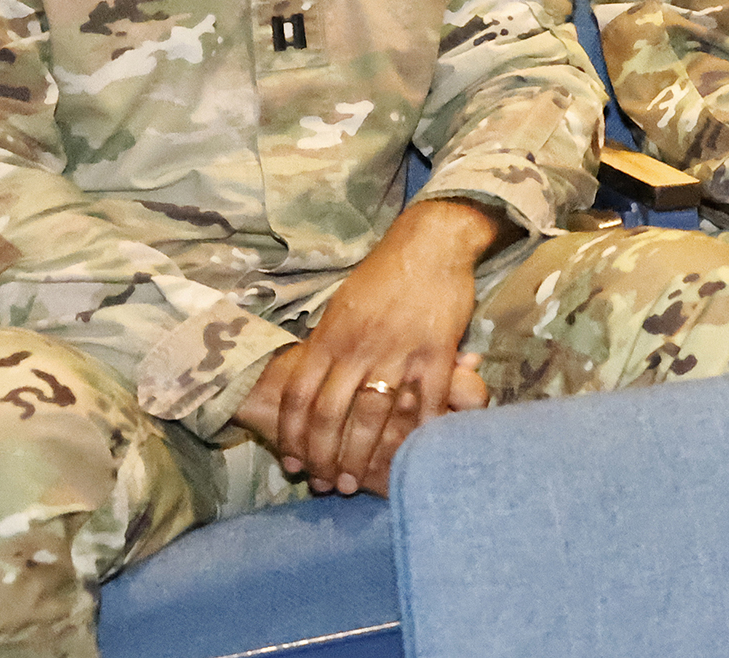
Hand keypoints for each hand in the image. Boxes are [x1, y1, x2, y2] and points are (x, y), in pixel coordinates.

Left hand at [243, 197, 502, 494]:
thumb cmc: (382, 275)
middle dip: (325, 457)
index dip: (293, 436)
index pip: (300, 396)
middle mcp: (358, 348)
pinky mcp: (436, 351)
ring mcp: (398, 351)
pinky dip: (420, 433)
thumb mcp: (341, 307)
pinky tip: (415, 454)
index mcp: (330, 336)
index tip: (292, 464)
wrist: (429, 244)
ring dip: (362, 455)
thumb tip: (306, 381)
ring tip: (358, 483)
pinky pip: (426, 401)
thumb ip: (325, 345)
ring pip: (372, 416)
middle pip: (331, 415)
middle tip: (327, 485)